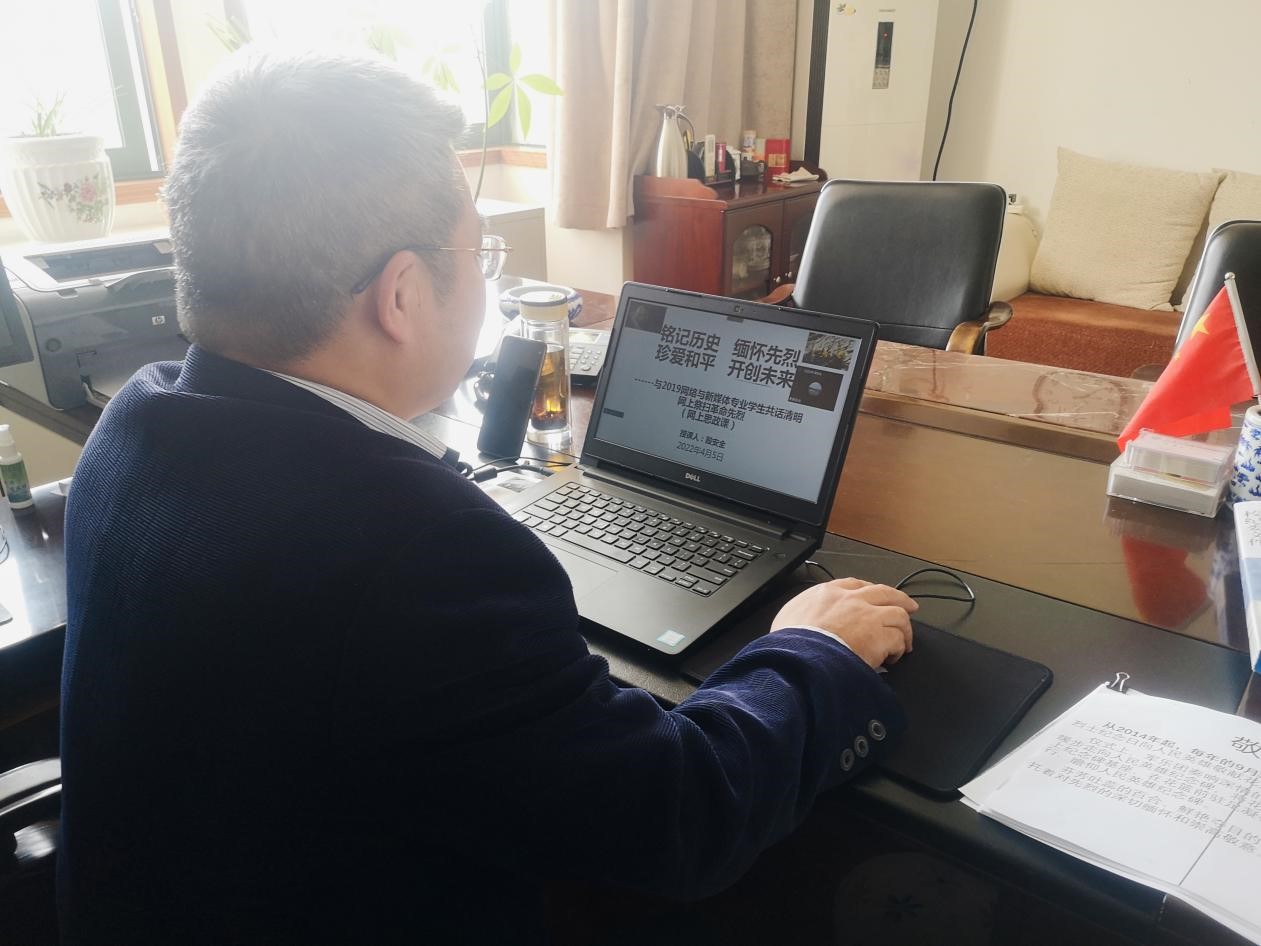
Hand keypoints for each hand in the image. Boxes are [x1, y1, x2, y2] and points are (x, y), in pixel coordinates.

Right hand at [771, 577, 916, 668]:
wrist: (799, 657)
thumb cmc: (790, 643)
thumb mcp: (788, 618)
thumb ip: (802, 613)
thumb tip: (802, 622)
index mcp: (828, 593)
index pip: (854, 584)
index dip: (869, 590)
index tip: (875, 596)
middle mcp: (852, 600)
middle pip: (885, 592)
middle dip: (899, 599)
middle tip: (909, 607)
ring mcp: (869, 616)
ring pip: (899, 614)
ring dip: (903, 628)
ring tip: (904, 642)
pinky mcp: (880, 636)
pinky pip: (898, 639)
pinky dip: (899, 648)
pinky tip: (895, 657)